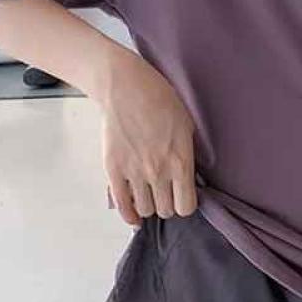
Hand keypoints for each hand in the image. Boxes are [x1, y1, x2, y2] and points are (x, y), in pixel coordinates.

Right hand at [98, 54, 199, 225]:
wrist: (125, 88)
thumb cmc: (159, 100)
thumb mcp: (186, 126)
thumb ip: (188, 154)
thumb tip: (188, 176)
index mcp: (180, 161)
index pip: (186, 206)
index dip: (185, 203)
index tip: (182, 196)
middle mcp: (158, 172)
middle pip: (166, 210)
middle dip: (167, 204)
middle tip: (165, 193)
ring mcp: (134, 172)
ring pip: (145, 210)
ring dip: (148, 205)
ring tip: (149, 195)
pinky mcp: (113, 170)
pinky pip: (122, 205)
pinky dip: (128, 214)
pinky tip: (133, 214)